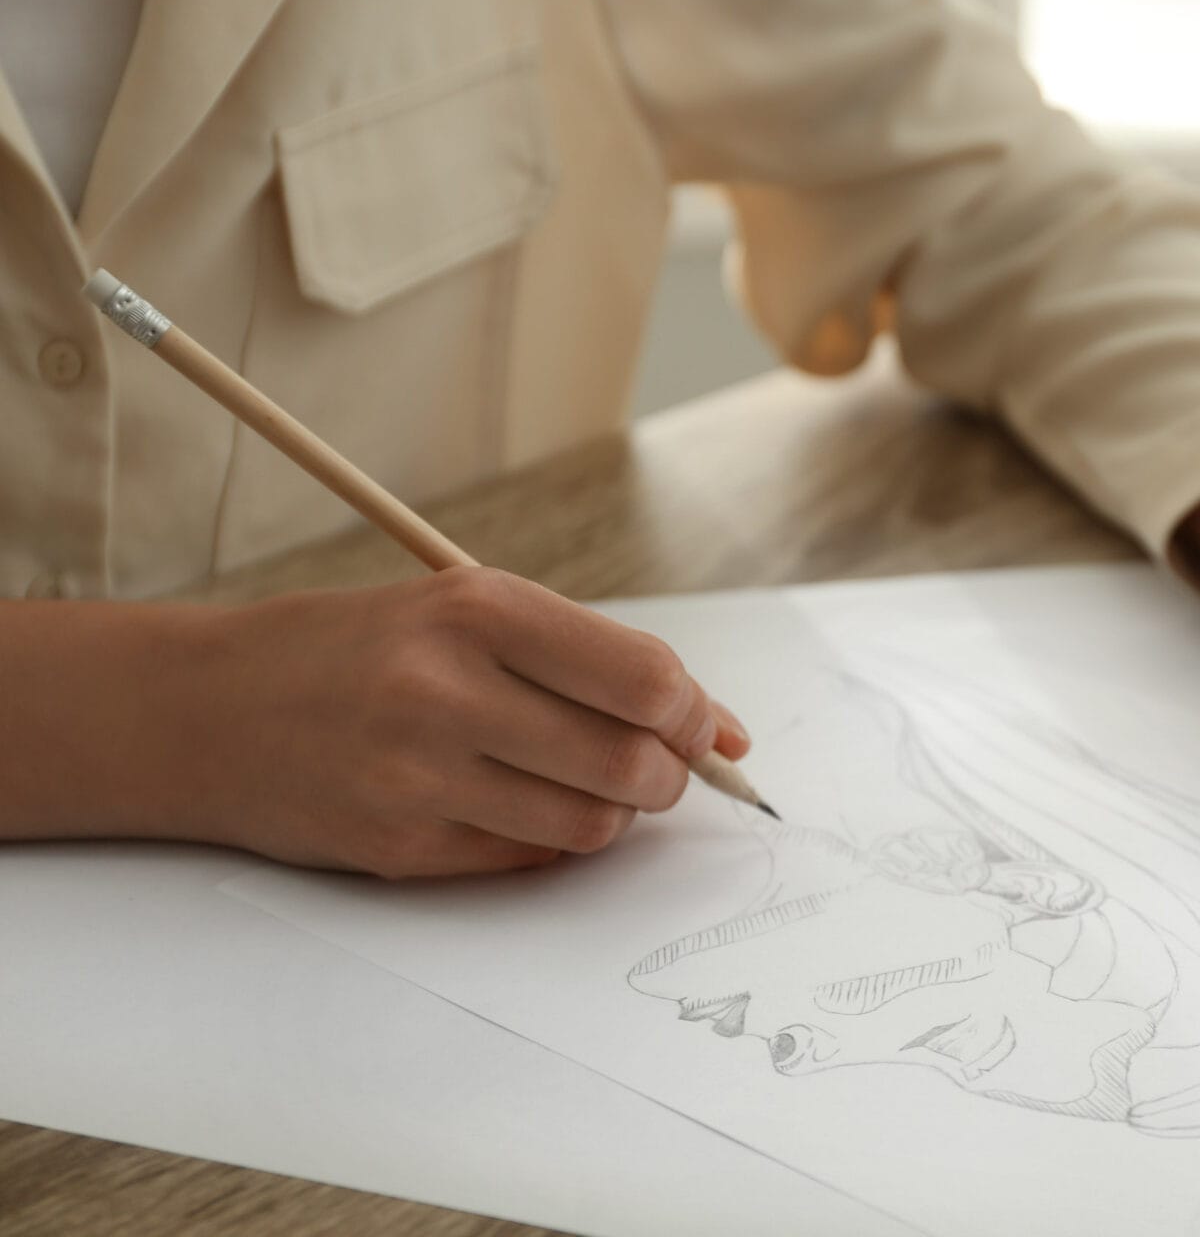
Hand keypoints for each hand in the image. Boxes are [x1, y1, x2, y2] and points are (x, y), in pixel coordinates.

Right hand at [168, 569, 747, 876]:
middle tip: (658, 766)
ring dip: (615, 813)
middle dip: (670, 775)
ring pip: (592, 825)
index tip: (710, 729)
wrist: (209, 709)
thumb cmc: (362, 650)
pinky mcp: (400, 848)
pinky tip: (519, 803)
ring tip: (585, 781)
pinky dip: (552, 838)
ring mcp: (419, 777)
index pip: (644, 679)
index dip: (698, 714)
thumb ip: (590, 659)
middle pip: (631, 763)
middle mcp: (446, 692)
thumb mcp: (466, 611)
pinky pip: (531, 859)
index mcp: (477, 610)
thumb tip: (720, 728)